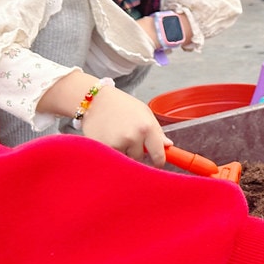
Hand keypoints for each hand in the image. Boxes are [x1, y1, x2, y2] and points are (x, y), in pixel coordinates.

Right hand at [37, 72, 170, 162]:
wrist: (94, 99)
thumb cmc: (122, 105)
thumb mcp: (144, 112)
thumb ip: (157, 131)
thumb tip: (168, 145)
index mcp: (147, 127)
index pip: (158, 154)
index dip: (159, 161)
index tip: (157, 163)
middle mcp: (133, 136)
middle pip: (140, 158)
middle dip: (136, 152)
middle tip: (128, 137)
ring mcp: (117, 143)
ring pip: (124, 159)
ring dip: (122, 152)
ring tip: (116, 135)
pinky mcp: (103, 148)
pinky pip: (111, 158)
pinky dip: (110, 152)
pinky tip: (107, 138)